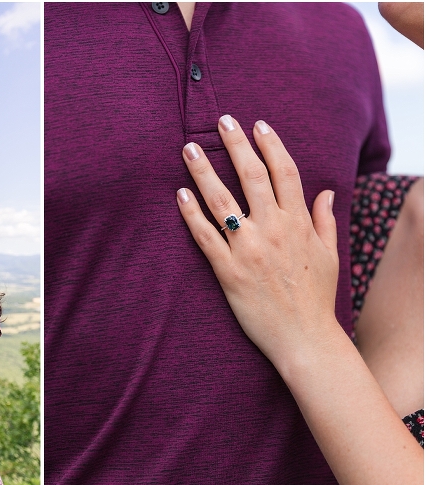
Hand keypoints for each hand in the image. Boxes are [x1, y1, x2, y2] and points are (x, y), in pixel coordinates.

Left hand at [176, 115, 341, 372]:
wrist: (304, 338)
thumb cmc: (316, 298)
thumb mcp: (330, 255)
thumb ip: (327, 220)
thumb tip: (328, 192)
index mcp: (299, 223)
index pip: (285, 172)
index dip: (271, 145)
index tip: (258, 125)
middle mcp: (274, 230)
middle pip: (252, 176)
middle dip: (236, 145)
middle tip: (221, 121)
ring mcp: (249, 249)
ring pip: (222, 201)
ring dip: (203, 172)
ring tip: (189, 149)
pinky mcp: (228, 271)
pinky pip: (205, 236)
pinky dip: (191, 214)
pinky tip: (179, 194)